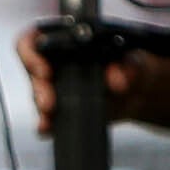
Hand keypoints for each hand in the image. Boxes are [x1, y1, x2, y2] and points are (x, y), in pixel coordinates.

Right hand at [19, 22, 169, 135]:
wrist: (138, 90)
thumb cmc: (130, 64)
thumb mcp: (132, 59)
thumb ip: (125, 64)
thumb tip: (117, 79)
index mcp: (64, 40)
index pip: (33, 40)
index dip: (31, 53)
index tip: (45, 70)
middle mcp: (54, 63)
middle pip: (32, 72)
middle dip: (38, 88)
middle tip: (50, 102)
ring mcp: (55, 88)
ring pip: (38, 97)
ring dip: (42, 109)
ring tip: (50, 117)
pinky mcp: (60, 110)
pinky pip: (46, 119)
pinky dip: (47, 125)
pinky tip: (49, 129)